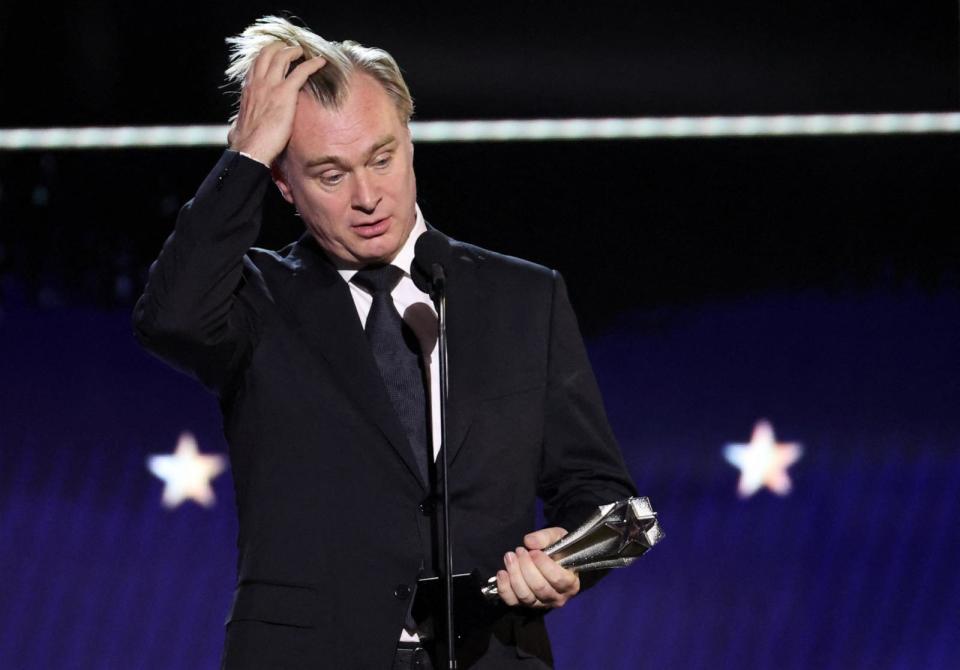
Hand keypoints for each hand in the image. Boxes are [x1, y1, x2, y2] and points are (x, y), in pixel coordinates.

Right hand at [227, 42, 326, 164]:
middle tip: (290, 48)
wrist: (250, 149)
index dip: (267, 56)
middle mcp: (258, 83)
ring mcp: (271, 86)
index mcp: (248, 89)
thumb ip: (237, 123)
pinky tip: (321, 62)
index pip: (256, 64)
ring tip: (303, 51)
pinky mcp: (285, 93)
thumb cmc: (244, 143)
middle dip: (280, 47)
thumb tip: (234, 129)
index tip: (275, 56)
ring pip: (283, 56)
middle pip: (267, 53)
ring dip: (294, 51)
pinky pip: (301, 71)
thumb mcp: (236, 127)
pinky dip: (312, 64)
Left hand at [495, 527, 579, 608]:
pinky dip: (504, 588)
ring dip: (514, 574)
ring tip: (509, 557)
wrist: (552, 562)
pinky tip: (502, 573)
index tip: (533, 551)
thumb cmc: (558, 550)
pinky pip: (512, 601)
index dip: (543, 564)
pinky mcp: (524, 605)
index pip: (557, 578)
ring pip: (525, 595)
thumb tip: (529, 542)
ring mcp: (541, 604)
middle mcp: (558, 598)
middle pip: (539, 587)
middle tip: (519, 550)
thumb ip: (546, 537)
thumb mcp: (558, 537)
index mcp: (571, 584)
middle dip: (526, 566)